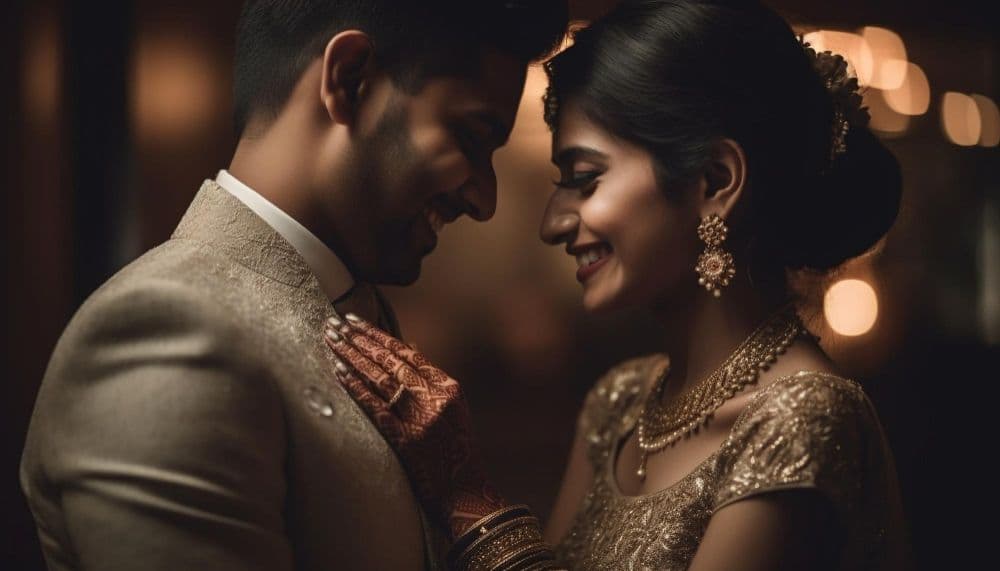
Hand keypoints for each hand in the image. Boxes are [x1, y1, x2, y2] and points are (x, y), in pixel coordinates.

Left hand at [324, 314, 505, 537]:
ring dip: (353, 357)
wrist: (463, 492)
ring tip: (332, 340)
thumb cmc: (456, 451)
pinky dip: (356, 388)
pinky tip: (338, 372)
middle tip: (335, 323)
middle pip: (390, 362)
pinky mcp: (406, 441)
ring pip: (381, 380)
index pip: (407, 353)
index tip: (355, 321)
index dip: (379, 335)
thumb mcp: (453, 409)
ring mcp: (420, 420)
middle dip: (360, 340)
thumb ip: (430, 379)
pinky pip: (376, 408)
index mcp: (448, 387)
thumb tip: (408, 345)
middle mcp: (435, 399)